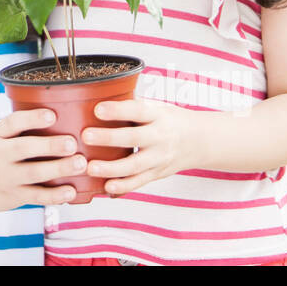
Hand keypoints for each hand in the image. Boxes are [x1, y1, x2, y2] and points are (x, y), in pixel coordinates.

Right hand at [0, 108, 82, 213]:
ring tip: (80, 163)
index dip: (32, 118)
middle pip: (25, 148)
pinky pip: (36, 196)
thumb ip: (16, 131)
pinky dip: (54, 195)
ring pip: (34, 173)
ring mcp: (4, 177)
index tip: (51, 115)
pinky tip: (71, 191)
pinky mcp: (11, 197)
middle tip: (72, 143)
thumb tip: (59, 115)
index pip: (11, 123)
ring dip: (59, 169)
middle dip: (50, 146)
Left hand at [82, 99, 203, 195]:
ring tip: (90, 168)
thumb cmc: (169, 120)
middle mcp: (160, 136)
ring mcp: (159, 157)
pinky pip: (139, 182)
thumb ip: (131, 106)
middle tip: (86, 136)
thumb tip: (96, 97)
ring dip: (111, 168)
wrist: (199, 141)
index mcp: (158, 114)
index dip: (118, 110)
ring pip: (135, 165)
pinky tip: (107, 188)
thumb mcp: (156, 106)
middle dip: (108, 138)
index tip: (98, 109)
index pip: (138, 110)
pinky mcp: (157, 174)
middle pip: (134, 138)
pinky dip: (123, 187)